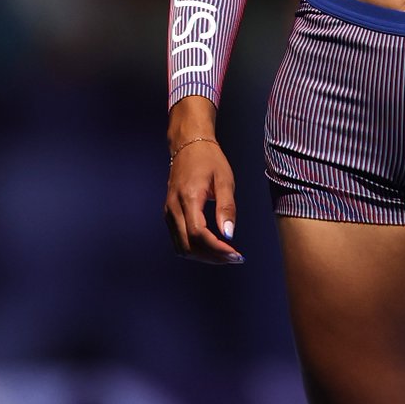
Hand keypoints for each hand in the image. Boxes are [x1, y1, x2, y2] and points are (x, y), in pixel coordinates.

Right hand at [164, 138, 243, 264]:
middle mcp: (173, 208)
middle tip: (234, 258)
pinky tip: (212, 247)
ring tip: (225, 255)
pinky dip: (195, 248)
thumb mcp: (224, 179)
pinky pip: (179, 240)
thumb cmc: (209, 159)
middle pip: (189, 246)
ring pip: (182, 247)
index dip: (217, 249)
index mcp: (188, 198)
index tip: (236, 255)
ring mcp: (168, 212)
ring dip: (203, 256)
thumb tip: (229, 235)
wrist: (188, 145)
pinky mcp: (169, 214)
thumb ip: (227, 207)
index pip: (199, 234)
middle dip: (212, 257)